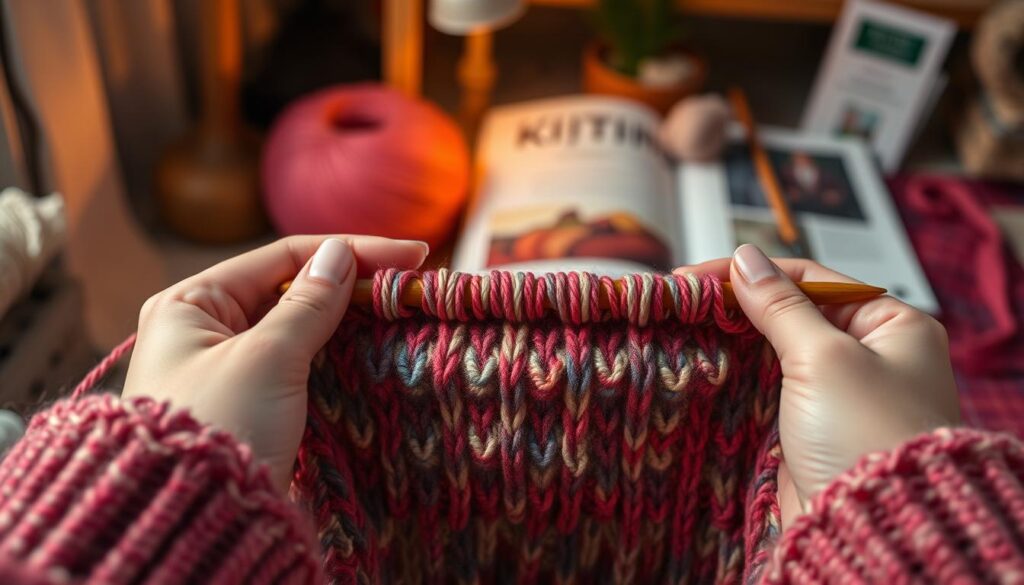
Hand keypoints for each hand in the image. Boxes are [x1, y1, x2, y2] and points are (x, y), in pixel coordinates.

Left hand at [123, 236, 427, 490]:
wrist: (199, 521)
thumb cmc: (221, 428)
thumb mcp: (268, 358)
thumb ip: (309, 302)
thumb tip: (341, 253)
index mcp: (190, 304)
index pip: (282, 258)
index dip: (349, 251)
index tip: (412, 254)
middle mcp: (204, 328)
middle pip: (291, 287)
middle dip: (351, 282)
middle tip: (412, 281)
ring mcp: (228, 366)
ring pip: (300, 324)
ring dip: (348, 316)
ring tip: (399, 308)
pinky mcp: (251, 401)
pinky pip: (299, 360)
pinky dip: (336, 349)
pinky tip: (372, 344)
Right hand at [680, 245, 958, 526]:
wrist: (872, 526)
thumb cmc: (865, 435)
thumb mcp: (823, 356)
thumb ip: (780, 306)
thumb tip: (745, 258)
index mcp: (892, 325)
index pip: (813, 279)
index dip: (754, 274)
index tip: (697, 276)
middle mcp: (871, 354)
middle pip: (793, 313)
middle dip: (740, 307)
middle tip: (684, 302)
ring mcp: (841, 393)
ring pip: (777, 351)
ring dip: (735, 341)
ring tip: (685, 329)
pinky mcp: (813, 427)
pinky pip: (771, 389)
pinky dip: (740, 376)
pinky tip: (706, 365)